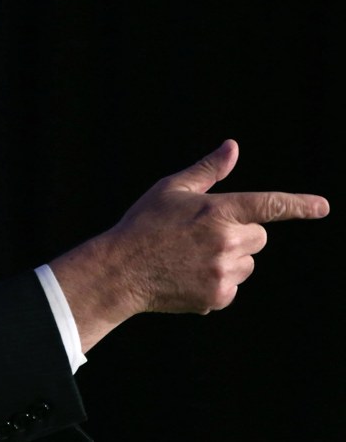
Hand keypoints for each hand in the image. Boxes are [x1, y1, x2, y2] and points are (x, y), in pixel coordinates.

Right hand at [50, 139, 329, 351]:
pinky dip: (217, 281)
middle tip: (202, 234)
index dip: (298, 205)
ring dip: (230, 259)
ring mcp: (223, 272)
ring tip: (191, 257)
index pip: (268, 205)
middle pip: (259, 236)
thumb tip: (233, 147)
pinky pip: (233, 285)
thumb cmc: (144, 224)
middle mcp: (226, 242)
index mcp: (217, 210)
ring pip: (247, 263)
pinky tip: (188, 275)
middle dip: (240, 233)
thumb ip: (208, 170)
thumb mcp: (171, 190)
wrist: (120, 270)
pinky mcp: (219, 296)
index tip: (322, 207)